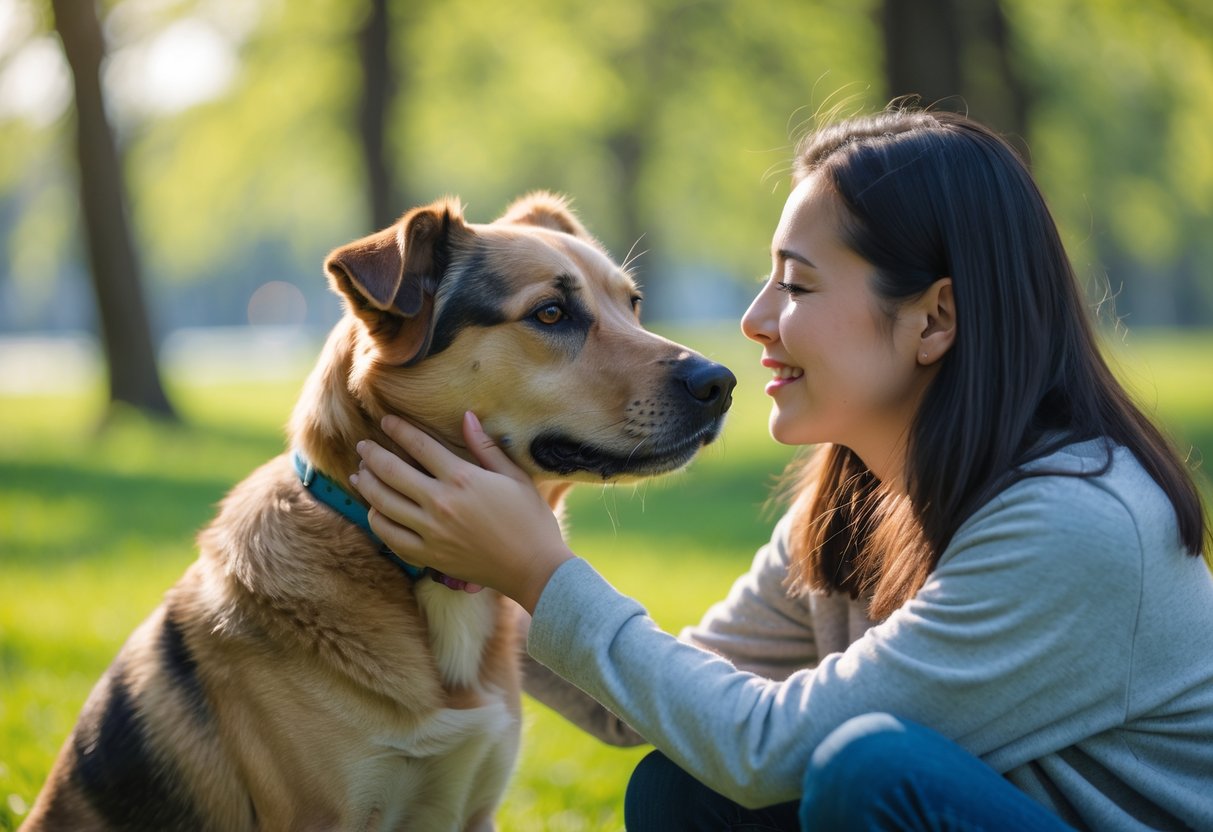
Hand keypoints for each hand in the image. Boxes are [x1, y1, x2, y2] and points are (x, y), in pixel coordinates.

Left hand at [350, 411, 573, 612]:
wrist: (534, 568)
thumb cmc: (531, 520)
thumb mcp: (515, 477)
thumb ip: (486, 447)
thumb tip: (467, 417)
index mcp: (462, 479)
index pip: (419, 446)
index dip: (399, 430)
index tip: (385, 421)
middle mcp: (440, 504)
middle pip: (391, 472)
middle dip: (372, 455)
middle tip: (362, 446)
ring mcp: (431, 532)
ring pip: (383, 504)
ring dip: (367, 485)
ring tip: (360, 474)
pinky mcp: (429, 556)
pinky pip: (390, 537)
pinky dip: (377, 521)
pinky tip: (374, 511)